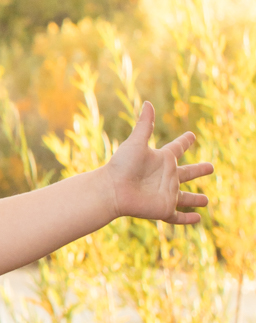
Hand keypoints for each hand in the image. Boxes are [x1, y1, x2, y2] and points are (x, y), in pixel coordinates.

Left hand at [106, 101, 213, 224]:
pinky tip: (197, 220)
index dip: (184, 142)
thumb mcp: (136, 143)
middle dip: (199, 170)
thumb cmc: (121, 166)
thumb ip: (144, 124)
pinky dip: (188, 219)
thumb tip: (148, 102)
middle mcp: (166, 177)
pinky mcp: (163, 209)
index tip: (191, 136)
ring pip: (185, 197)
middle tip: (211, 167)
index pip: (177, 148)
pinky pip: (178, 216)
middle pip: (187, 173)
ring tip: (207, 200)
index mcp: (162, 160)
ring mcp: (166, 194)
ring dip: (196, 199)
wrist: (111, 190)